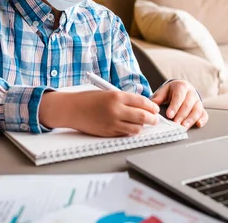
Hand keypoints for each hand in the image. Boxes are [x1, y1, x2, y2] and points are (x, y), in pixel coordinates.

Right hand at [40, 90, 159, 136]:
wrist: (72, 109)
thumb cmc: (89, 99)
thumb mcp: (108, 93)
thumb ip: (125, 100)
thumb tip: (143, 107)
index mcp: (117, 96)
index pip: (143, 102)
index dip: (152, 107)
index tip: (155, 109)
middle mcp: (116, 110)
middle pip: (143, 117)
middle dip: (152, 119)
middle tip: (155, 119)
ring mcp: (112, 123)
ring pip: (136, 128)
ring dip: (142, 126)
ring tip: (142, 124)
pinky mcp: (108, 132)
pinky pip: (125, 134)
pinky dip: (131, 131)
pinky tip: (130, 127)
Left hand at [151, 80, 207, 128]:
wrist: (182, 88)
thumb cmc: (172, 91)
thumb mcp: (164, 91)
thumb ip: (158, 97)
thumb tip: (151, 105)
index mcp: (182, 86)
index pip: (179, 96)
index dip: (174, 106)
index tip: (169, 115)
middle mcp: (191, 93)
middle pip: (188, 105)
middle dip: (181, 115)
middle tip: (176, 124)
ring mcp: (197, 101)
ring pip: (197, 110)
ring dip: (190, 119)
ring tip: (184, 127)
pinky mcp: (201, 108)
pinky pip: (204, 114)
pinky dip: (203, 120)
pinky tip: (198, 124)